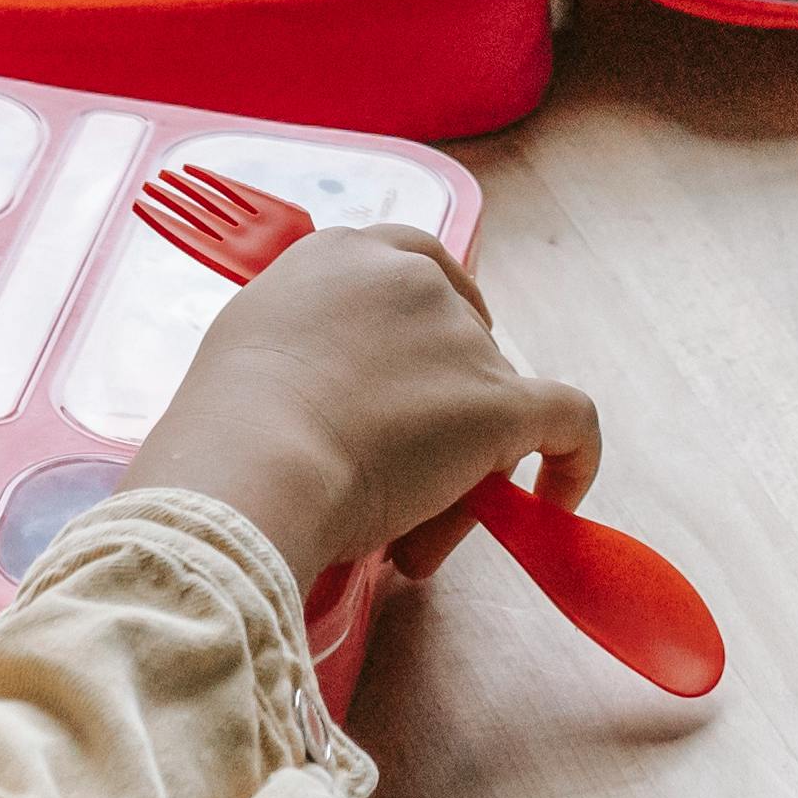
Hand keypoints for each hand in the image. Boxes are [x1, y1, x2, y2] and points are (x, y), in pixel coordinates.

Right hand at [126, 227, 603, 587]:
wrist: (251, 463)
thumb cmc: (224, 427)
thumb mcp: (250, 345)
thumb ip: (303, 344)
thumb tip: (329, 390)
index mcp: (344, 254)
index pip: (416, 266)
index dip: (432, 318)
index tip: (423, 368)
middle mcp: (412, 280)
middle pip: (456, 343)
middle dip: (440, 409)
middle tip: (400, 482)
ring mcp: (461, 339)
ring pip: (488, 404)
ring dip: (459, 470)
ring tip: (404, 542)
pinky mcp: (499, 403)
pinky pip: (569, 421)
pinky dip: (573, 459)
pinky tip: (561, 498)